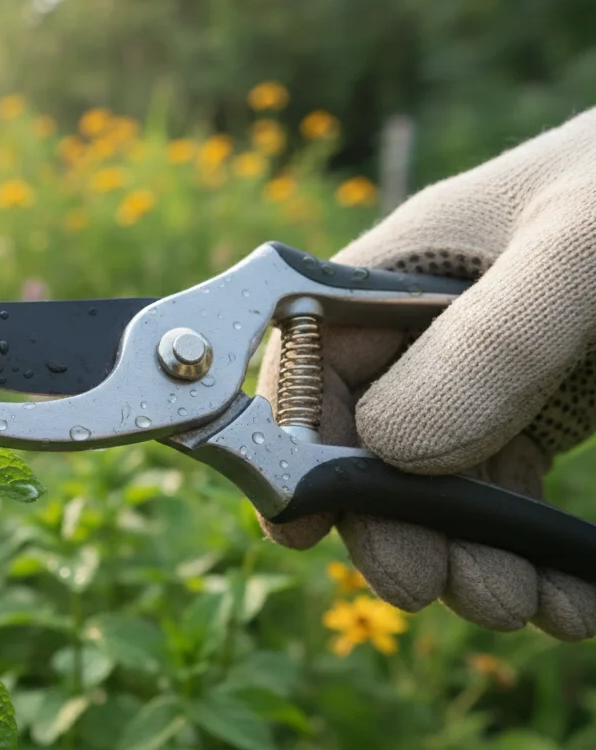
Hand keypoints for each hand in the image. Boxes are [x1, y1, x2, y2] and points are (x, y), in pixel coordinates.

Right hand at [256, 107, 595, 639]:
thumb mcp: (582, 250)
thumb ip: (489, 341)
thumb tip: (391, 448)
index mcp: (398, 268)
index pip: (307, 364)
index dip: (288, 443)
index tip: (303, 522)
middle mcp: (425, 329)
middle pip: (366, 444)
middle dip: (391, 523)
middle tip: (425, 586)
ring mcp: (485, 375)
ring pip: (440, 486)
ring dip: (467, 556)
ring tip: (515, 605)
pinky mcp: (544, 412)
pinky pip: (515, 496)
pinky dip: (535, 557)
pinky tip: (573, 601)